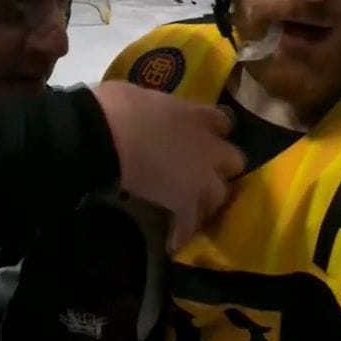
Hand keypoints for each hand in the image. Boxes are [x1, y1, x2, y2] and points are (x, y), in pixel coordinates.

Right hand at [92, 81, 244, 250]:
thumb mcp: (147, 96)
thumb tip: (152, 114)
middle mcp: (208, 146)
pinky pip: (189, 223)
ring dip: (208, 199)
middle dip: (221, 167)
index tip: (206, 136)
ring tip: (192, 207)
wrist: (106, 134)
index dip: (215, 131)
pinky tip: (172, 243)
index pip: (223, 122)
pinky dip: (181, 233)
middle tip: (202, 172)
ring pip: (220, 194)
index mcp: (197, 115)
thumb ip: (163, 110)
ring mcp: (200, 176)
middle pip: (234, 160)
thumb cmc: (119, 106)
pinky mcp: (183, 202)